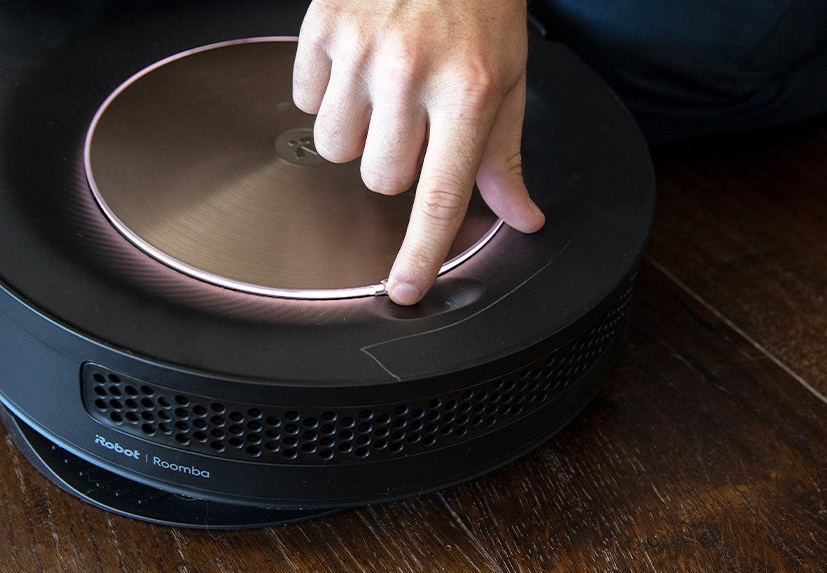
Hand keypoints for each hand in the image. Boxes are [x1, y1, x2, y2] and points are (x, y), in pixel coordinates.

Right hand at [294, 0, 544, 304]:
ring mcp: (361, 49)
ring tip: (382, 91)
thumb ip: (503, 158)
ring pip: (337, 147)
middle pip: (380, 179)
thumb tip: (520, 218)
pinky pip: (305, 99)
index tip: (405, 290)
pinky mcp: (323, 25)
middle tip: (414, 121)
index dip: (420, 253)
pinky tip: (356, 65)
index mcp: (467, 93)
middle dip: (395, 164)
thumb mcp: (508, 81)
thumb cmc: (481, 7)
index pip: (439, 196)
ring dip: (358, 134)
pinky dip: (327, 93)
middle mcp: (411, 73)